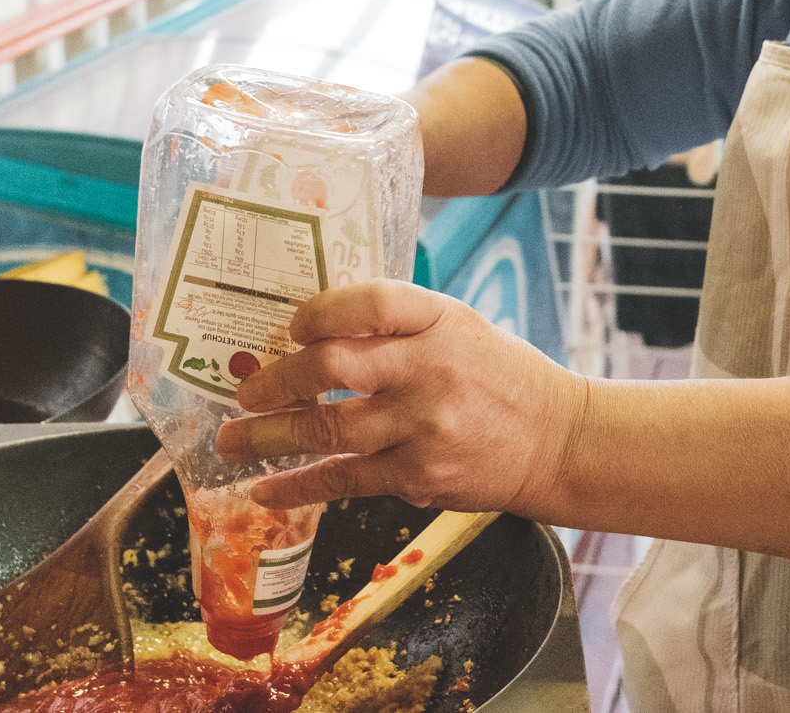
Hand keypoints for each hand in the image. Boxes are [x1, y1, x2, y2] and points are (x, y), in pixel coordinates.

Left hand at [214, 279, 588, 513]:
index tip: (289, 327)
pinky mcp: (419, 477)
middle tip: (245, 390)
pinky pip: (344, 479)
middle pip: (334, 364)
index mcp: (440, 320)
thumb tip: (311, 328)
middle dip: (277, 378)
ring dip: (269, 436)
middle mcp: (431, 369)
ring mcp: (424, 426)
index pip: (369, 301)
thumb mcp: (459, 326)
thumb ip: (398, 323)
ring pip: (328, 429)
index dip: (318, 312)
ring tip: (233, 439)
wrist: (556, 441)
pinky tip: (265, 489)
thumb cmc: (498, 376)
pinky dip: (298, 486)